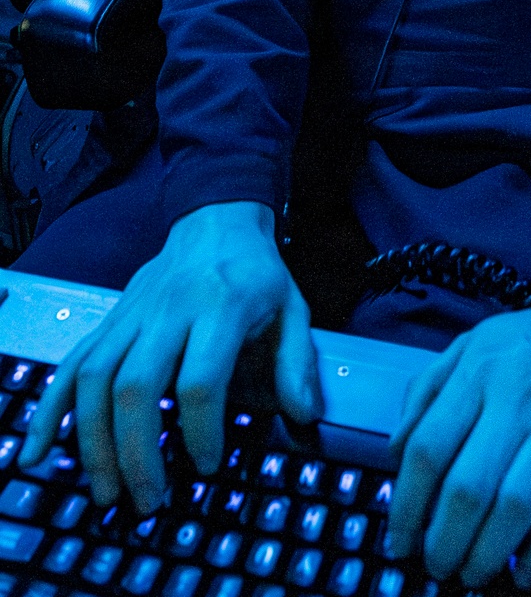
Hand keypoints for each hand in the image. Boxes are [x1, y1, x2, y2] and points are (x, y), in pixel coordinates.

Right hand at [18, 201, 320, 512]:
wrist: (217, 218)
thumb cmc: (257, 272)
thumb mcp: (293, 309)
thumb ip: (297, 364)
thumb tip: (303, 415)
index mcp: (221, 307)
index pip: (201, 378)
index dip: (200, 430)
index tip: (207, 465)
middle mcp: (170, 310)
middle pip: (137, 385)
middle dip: (137, 451)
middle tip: (148, 498)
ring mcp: (132, 314)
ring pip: (96, 379)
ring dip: (94, 441)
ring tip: (107, 489)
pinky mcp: (109, 319)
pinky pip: (71, 364)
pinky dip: (51, 409)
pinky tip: (40, 450)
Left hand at [386, 287, 530, 588]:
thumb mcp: (472, 344)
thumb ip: (427, 390)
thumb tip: (396, 451)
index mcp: (479, 372)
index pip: (428, 448)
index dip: (407, 504)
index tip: (401, 537)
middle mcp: (517, 399)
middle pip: (468, 487)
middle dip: (444, 541)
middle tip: (437, 564)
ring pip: (515, 507)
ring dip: (488, 554)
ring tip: (474, 572)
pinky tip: (528, 569)